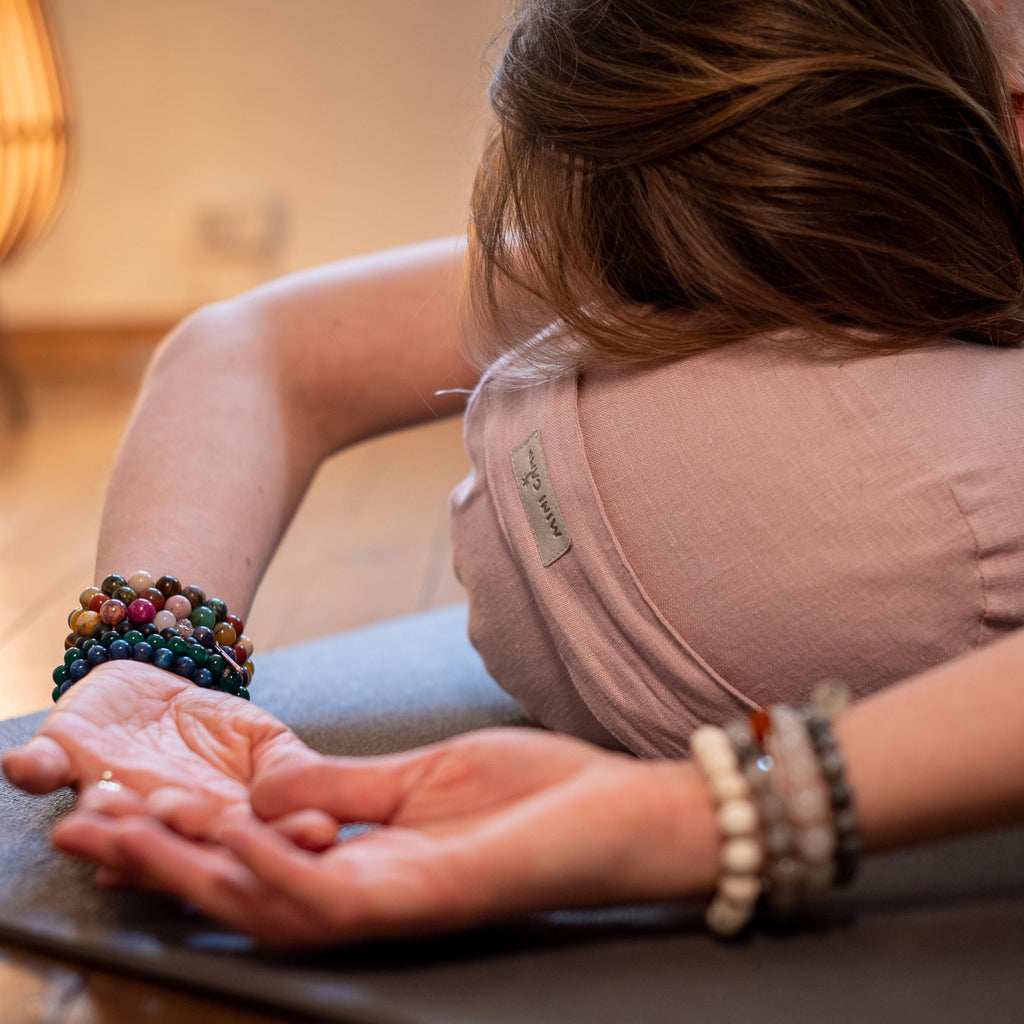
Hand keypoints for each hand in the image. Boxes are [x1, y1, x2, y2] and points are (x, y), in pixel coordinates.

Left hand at [2, 661, 333, 868]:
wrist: (163, 678)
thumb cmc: (218, 722)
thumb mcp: (266, 738)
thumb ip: (289, 768)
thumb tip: (323, 808)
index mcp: (211, 821)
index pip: (239, 843)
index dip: (265, 844)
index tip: (294, 837)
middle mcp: (154, 818)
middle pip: (162, 842)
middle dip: (164, 837)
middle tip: (177, 814)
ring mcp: (108, 792)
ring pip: (101, 817)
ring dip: (97, 816)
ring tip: (96, 807)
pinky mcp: (64, 758)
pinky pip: (42, 768)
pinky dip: (30, 767)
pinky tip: (22, 766)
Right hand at [72, 728, 719, 945]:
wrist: (623, 810)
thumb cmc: (535, 791)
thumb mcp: (427, 774)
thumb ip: (349, 784)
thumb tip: (270, 780)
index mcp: (364, 857)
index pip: (253, 856)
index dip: (181, 837)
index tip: (119, 802)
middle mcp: (366, 891)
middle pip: (241, 890)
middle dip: (160, 863)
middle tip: (83, 830)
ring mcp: (394, 901)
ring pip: (270, 904)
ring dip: (198, 869)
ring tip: (134, 831)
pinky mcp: (429, 897)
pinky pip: (335, 898)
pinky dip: (277, 868)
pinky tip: (235, 839)